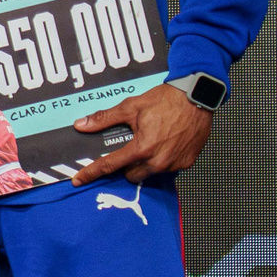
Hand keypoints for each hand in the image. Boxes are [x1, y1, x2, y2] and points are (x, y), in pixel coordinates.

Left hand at [72, 82, 213, 184]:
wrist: (197, 96)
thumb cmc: (167, 100)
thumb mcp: (131, 106)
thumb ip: (105, 118)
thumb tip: (83, 125)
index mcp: (142, 148)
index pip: (110, 165)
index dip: (91, 173)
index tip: (79, 180)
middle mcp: (158, 161)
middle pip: (131, 175)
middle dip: (126, 166)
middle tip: (130, 149)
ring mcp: (174, 164)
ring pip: (149, 173)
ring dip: (145, 163)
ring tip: (150, 143)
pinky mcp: (187, 163)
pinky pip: (168, 168)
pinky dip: (162, 160)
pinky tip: (165, 144)